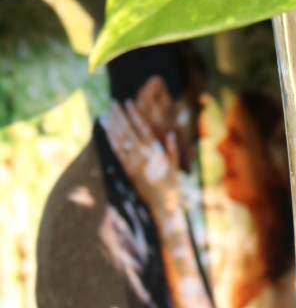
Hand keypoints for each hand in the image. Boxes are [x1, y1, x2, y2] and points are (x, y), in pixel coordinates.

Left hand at [108, 100, 179, 215]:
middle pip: (128, 132)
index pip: (143, 129)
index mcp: (156, 153)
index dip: (135, 114)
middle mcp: (143, 157)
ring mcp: (133, 164)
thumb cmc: (171, 185)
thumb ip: (172, 149)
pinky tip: (107, 129)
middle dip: (120, 116)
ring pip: (120, 140)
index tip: (128, 102)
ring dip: (113, 124)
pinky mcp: (127, 170)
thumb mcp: (175, 166)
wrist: (161, 205)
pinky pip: (117, 151)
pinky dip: (111, 138)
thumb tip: (170, 133)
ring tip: (109, 112)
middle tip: (114, 103)